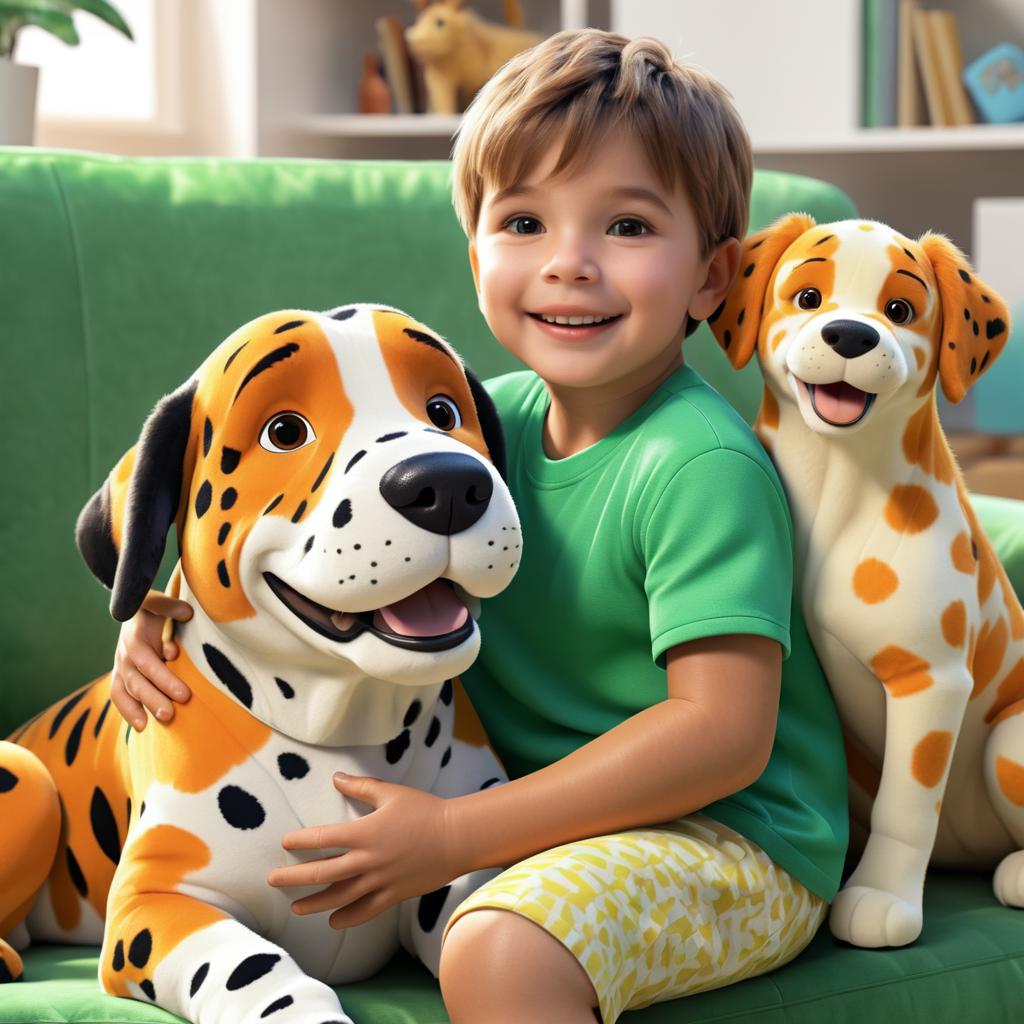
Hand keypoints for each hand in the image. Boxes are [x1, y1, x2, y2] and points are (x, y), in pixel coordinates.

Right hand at [111, 590, 193, 730]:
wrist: (134, 611)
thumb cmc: (155, 609)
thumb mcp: (160, 601)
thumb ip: (170, 606)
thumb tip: (186, 614)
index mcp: (134, 637)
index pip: (146, 661)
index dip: (162, 677)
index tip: (183, 694)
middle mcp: (124, 654)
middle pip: (136, 680)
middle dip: (154, 698)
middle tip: (171, 714)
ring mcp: (120, 666)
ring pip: (126, 691)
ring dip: (139, 709)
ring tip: (152, 725)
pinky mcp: (120, 676)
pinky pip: (119, 696)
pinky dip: (128, 711)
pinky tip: (141, 727)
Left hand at [267, 773, 459, 929]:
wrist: (456, 837)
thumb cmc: (424, 810)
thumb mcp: (391, 793)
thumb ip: (360, 787)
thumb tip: (336, 777)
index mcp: (365, 832)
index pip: (323, 839)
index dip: (301, 841)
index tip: (285, 842)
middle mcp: (368, 860)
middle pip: (323, 872)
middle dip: (294, 877)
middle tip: (272, 880)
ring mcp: (380, 880)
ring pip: (340, 896)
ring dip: (315, 903)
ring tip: (296, 907)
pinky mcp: (394, 894)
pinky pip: (366, 911)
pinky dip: (348, 918)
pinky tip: (334, 921)